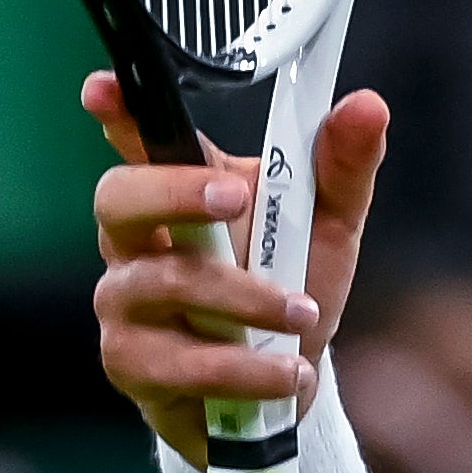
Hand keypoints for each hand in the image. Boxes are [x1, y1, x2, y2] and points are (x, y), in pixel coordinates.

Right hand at [84, 72, 387, 465]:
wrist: (284, 384)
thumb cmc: (291, 287)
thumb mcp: (331, 225)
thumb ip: (343, 166)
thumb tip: (367, 104)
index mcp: (181, 191)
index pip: (141, 140)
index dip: (119, 113)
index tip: (104, 89)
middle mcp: (137, 240)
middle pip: (119, 198)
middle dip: (174, 192)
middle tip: (238, 198)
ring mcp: (125, 303)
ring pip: (162, 284)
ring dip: (243, 301)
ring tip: (303, 317)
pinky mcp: (131, 365)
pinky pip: (178, 363)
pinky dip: (244, 368)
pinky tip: (288, 373)